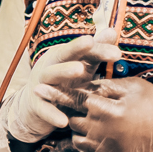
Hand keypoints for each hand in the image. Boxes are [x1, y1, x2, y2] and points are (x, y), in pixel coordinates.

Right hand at [6, 32, 121, 142]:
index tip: (117, 52)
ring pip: (50, 75)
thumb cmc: (65, 82)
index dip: (99, 49)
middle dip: (75, 48)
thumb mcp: (81, 66)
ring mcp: (42, 84)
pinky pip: (44, 108)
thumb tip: (111, 30)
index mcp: (63, 56)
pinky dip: (52, 114)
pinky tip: (63, 121)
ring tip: (80, 70)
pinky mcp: (37, 104)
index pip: (82, 49)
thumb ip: (96, 51)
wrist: (35, 104)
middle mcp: (51, 66)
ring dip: (63, 71)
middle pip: (63, 55)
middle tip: (90, 43)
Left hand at [68, 77, 152, 151]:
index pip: (77, 100)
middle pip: (74, 120)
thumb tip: (87, 84)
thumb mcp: (134, 87)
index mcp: (107, 111)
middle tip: (89, 109)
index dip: (70, 94)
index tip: (62, 92)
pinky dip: (86, 150)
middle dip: (78, 112)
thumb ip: (107, 85)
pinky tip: (95, 141)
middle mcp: (102, 132)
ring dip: (81, 131)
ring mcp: (105, 150)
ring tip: (93, 124)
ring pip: (77, 140)